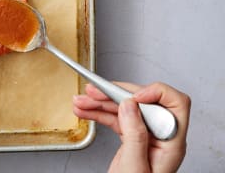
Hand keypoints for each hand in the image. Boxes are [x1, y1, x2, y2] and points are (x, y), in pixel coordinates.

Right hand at [73, 82, 190, 172]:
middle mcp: (160, 137)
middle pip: (142, 101)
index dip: (154, 92)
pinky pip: (115, 119)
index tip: (131, 96)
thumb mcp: (134, 167)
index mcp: (170, 142)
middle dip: (115, 93)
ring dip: (101, 102)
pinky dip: (99, 113)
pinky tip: (86, 111)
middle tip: (95, 92)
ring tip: (81, 101)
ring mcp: (146, 137)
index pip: (175, 104)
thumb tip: (130, 104)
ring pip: (125, 108)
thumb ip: (134, 134)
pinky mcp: (132, 139)